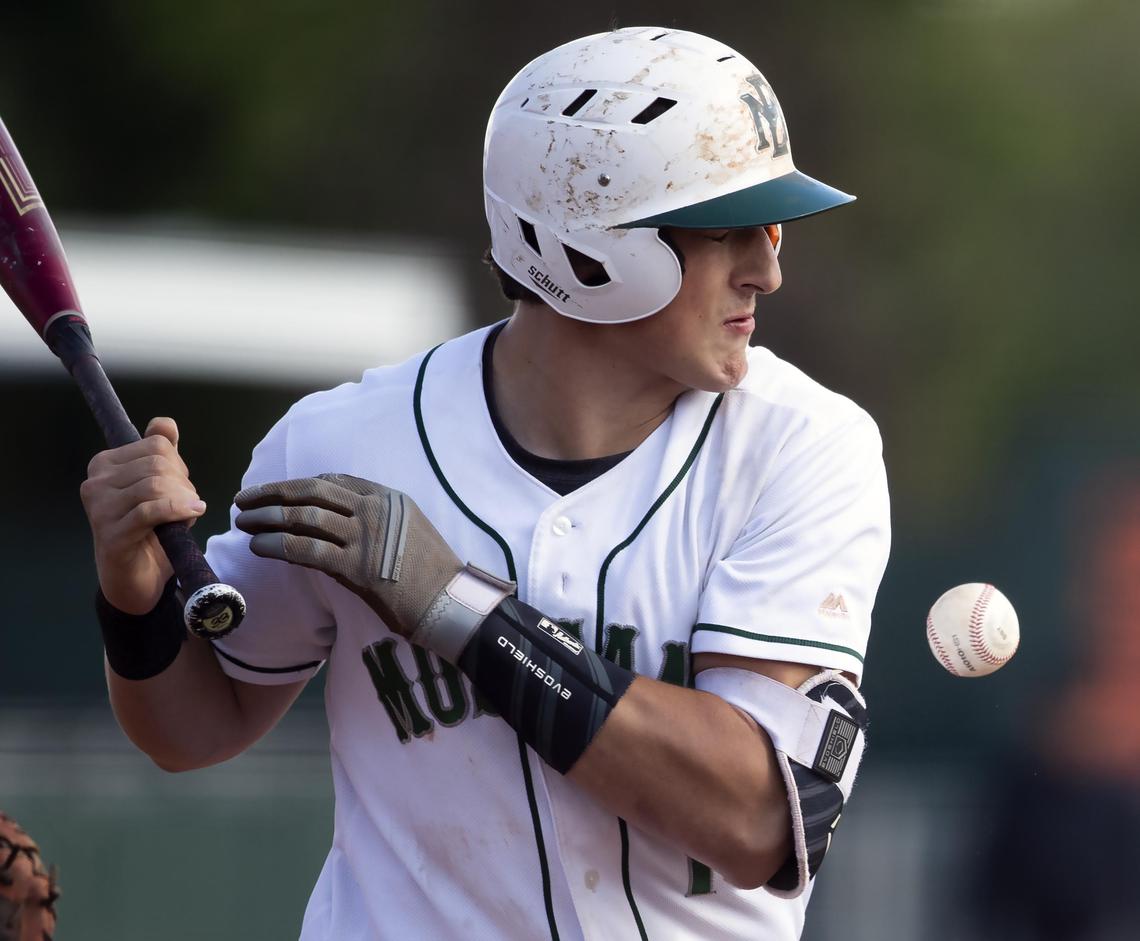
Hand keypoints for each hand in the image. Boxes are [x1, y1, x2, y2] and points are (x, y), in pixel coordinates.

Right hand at [80, 417, 205, 613]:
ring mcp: (100, 508)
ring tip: (187, 513)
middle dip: (183, 483)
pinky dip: (178, 510)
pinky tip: (192, 514)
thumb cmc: (151, 529)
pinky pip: (151, 510)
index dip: (179, 464)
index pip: (156, 445)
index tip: (180, 485)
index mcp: (105, 464)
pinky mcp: (111, 533)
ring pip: (155, 485)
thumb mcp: (162, 486)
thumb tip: (164, 423)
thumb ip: (163, 453)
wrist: (136, 577)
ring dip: (183, 499)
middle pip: (157, 464)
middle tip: (187, 503)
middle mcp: (96, 482)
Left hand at [234, 474, 462, 637]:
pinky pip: (306, 550)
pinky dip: (276, 545)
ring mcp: (364, 537)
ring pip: (303, 518)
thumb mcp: (408, 527)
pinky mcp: (356, 567)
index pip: (331, 482)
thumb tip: (336, 517)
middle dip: (272, 493)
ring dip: (267, 518)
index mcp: (386, 497)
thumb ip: (376, 517)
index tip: (273, 491)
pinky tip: (257, 547)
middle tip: (244, 499)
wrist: (448, 601)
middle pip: (311, 493)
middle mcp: (373, 510)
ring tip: (244, 522)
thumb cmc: (430, 570)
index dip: (296, 485)